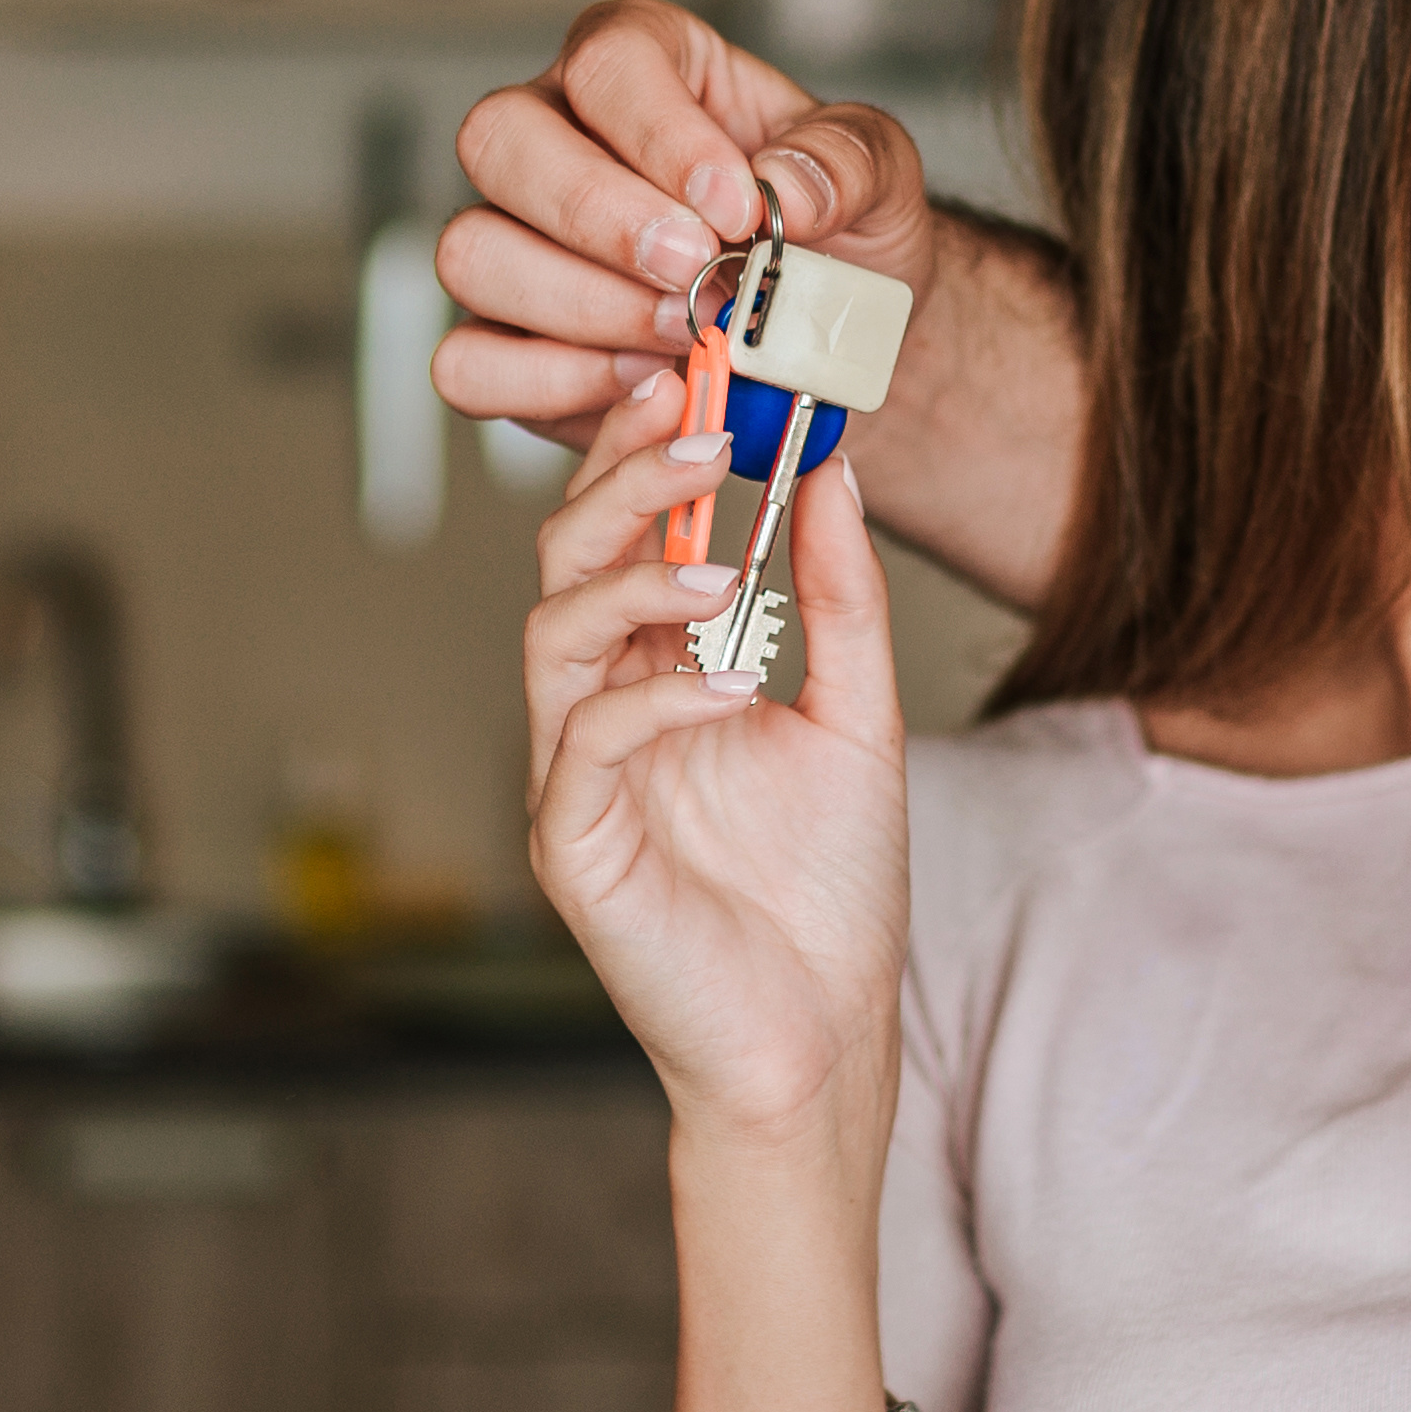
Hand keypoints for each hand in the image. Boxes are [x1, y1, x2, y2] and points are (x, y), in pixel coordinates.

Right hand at [440, 0, 935, 439]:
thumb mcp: (878, 176)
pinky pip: (468, 363)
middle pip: (498, 140)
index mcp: (643, 66)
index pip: (608, 60)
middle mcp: (555, 137)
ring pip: (471, 253)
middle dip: (599, 217)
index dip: (661, 134)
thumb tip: (786, 190)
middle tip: (694, 271)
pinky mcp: (506, 340)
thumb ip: (845, 162)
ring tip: (681, 333)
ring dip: (580, 305)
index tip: (736, 206)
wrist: (829, 336)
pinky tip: (639, 382)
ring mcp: (515, 240)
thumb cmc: (837, 232)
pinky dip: (548, 383)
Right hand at [523, 366, 909, 1169]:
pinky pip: (589, 743)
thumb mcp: (857, 717)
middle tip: (694, 425)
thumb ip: (839, 598)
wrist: (822, 1037)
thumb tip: (830, 470)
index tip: (695, 373)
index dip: (645, 452)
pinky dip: (657, 699)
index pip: (626, 536)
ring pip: (553, 636)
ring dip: (631, 575)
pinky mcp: (573, 844)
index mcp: (657, 674)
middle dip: (622, 482)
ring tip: (715, 556)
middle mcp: (602, 711)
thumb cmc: (828, 894)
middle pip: (569, 562)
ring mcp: (577, 776)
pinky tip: (730, 686)